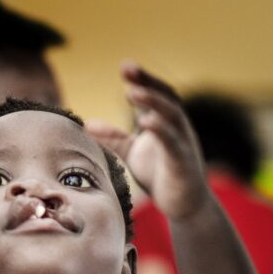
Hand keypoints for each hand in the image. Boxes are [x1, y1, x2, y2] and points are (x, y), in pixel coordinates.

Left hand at [86, 62, 208, 220]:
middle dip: (148, 81)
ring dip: (153, 101)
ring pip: (171, 115)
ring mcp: (182, 143)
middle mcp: (177, 127)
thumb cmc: (161, 175)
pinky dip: (161, 130)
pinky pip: (173, 143)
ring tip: (132, 91)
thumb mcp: (133, 153)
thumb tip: (86, 124)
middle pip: (166, 96)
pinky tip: (147, 122)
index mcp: (166, 122)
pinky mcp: (183, 163)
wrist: (185, 207)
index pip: (156, 93)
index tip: (125, 66)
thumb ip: (114, 138)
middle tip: (128, 68)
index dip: (143, 79)